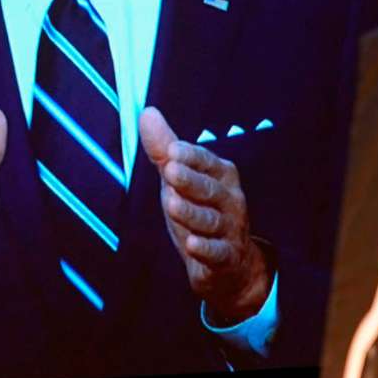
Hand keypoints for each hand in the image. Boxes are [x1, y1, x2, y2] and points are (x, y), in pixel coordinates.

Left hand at [140, 106, 272, 326]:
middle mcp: (230, 200)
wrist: (229, 264)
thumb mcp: (180, 180)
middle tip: (170, 171)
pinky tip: (192, 244)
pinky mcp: (225, 257)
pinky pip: (217, 252)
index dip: (191, 157)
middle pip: (210, 190)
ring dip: (192, 213)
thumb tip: (147, 113)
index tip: (172, 149)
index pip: (207, 162)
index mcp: (221, 176)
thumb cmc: (202, 212)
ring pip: (210, 221)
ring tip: (172, 204)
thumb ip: (164, 149)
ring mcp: (230, 230)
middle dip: (190, 180)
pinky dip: (205, 249)